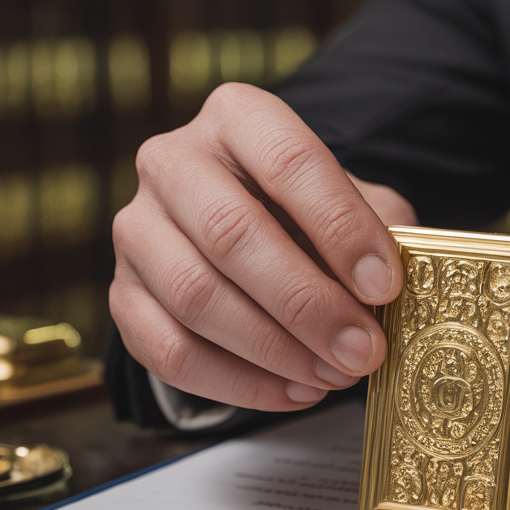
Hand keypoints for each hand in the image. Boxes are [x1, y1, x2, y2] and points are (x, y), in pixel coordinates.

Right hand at [111, 83, 416, 411]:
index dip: (340, 226)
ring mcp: (137, 229)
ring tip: (333, 375)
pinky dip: (238, 384)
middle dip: (306, 303)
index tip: (384, 286)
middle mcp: (173, 163)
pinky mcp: (122, 295)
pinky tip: (294, 391)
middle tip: (361, 350)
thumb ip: (377, 233)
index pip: (288, 159)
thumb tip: (387, 293)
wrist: (244, 236)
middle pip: (231, 233)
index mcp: (237, 118)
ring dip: (274, 350)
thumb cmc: (309, 217)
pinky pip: (169, 351)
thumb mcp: (356, 204)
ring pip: (194, 296)